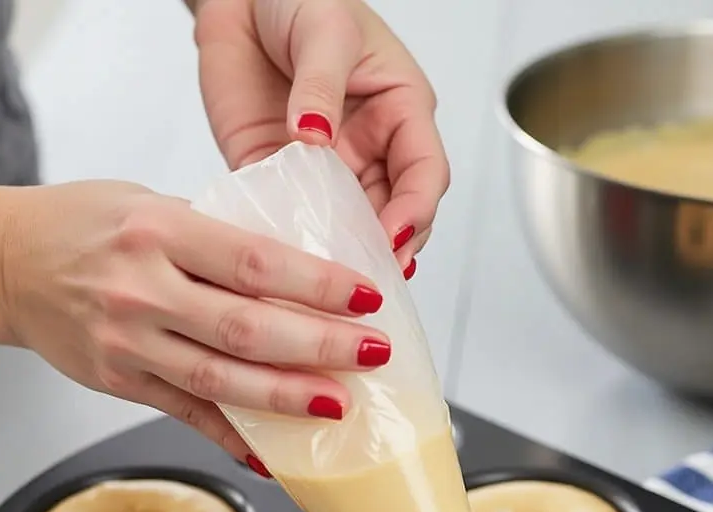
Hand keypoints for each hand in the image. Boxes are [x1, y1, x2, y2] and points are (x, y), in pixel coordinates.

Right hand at [0, 181, 393, 463]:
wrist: (3, 262)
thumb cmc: (84, 224)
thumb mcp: (152, 204)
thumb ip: (222, 238)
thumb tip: (304, 273)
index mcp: (159, 231)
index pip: (256, 262)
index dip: (318, 285)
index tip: (366, 297)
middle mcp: (143, 289)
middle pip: (248, 328)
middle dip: (321, 346)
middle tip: (372, 353)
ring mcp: (130, 343)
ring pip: (222, 381)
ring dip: (288, 398)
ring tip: (339, 404)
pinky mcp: (123, 383)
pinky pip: (191, 415)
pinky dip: (236, 436)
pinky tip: (276, 452)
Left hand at [193, 0, 449, 274]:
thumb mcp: (324, 30)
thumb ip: (321, 87)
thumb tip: (315, 137)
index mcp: (402, 113)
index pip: (425, 173)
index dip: (416, 209)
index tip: (394, 235)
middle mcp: (373, 150)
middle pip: (398, 215)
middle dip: (390, 248)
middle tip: (371, 276)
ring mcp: (332, 172)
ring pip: (354, 229)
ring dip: (349, 256)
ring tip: (338, 281)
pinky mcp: (287, 181)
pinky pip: (300, 221)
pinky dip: (300, 245)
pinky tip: (296, 262)